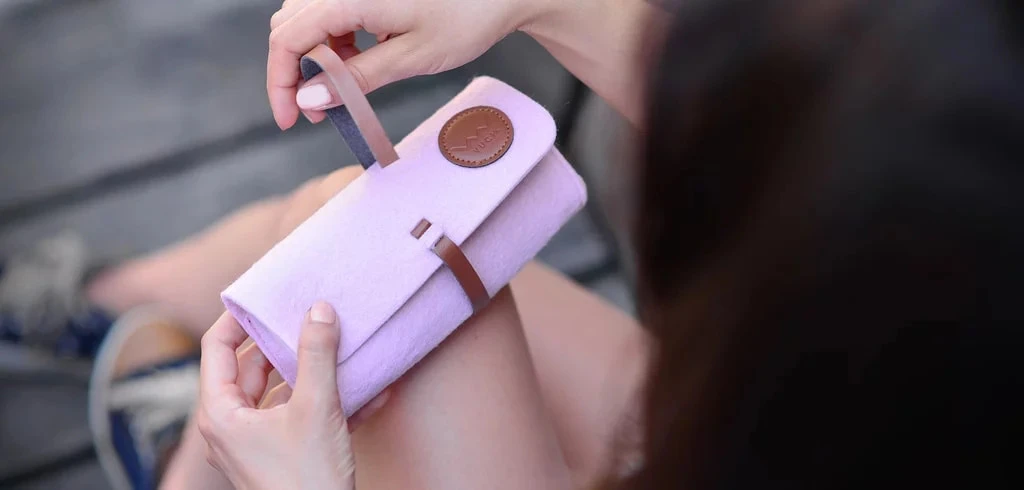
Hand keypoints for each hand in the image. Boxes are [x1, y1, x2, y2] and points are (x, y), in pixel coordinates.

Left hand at [198, 302, 386, 489]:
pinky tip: (362, 390)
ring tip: (337, 346)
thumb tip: (319, 310)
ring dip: (307, 369)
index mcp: (220, 412)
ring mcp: (253, 442)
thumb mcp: (315, 408)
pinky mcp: (278, 453)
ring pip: (276, 390)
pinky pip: (295, 413)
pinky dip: (322, 398)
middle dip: (283, 341)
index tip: (267, 294)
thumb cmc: (305, 481)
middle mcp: (229, 425)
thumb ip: (317, 355)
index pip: (217, 347)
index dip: (240, 316)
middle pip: (249, 366)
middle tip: (309, 314)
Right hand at [266, 0, 548, 128]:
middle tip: (316, 112)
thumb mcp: (411, 57)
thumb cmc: (467, 18)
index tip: (291, 119)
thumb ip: (356, 79)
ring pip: (308, 17)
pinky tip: (360, 59)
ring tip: (344, 88)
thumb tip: (309, 101)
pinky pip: (332, 10)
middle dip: (295, 72)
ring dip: (316, 56)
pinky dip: (337, 40)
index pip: (288, 38)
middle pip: (290, 25)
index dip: (281, 81)